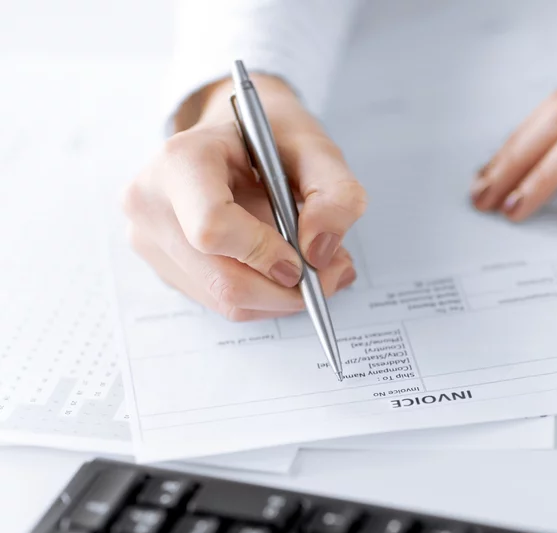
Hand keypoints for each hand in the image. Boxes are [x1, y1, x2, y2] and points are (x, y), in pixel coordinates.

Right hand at [123, 75, 366, 320]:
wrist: (236, 135)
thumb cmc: (272, 138)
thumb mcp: (318, 149)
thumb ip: (336, 195)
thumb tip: (319, 252)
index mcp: (181, 161)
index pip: (212, 228)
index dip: (266, 253)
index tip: (305, 257)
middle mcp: (152, 203)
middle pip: (222, 279)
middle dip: (287, 289)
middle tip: (331, 273)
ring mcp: (151, 240)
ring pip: (226, 301)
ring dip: (281, 296)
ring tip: (313, 265)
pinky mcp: (167, 267)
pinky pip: (222, 303)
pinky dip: (265, 297)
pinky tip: (282, 267)